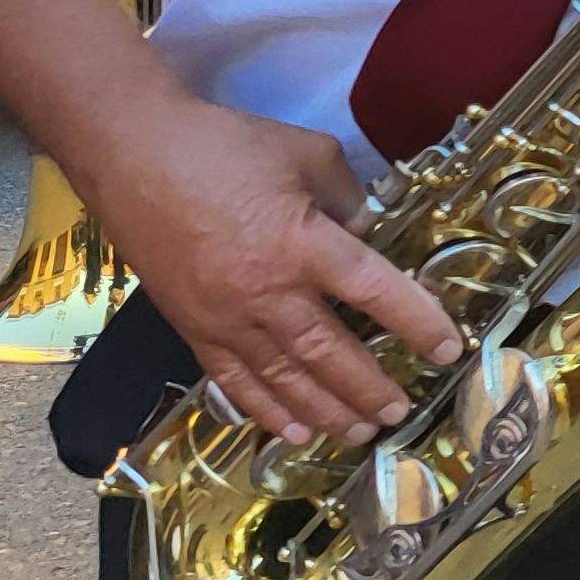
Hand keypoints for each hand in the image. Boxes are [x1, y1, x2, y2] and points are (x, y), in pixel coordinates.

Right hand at [85, 98, 466, 444]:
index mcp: (303, 243)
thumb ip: (348, 198)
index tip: (449, 348)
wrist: (130, 154)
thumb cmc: (223, 146)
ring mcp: (224, 316)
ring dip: (326, 410)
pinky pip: (233, 380)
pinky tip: (292, 431)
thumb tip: (370, 233)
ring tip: (360, 433)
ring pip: (284, 377)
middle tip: (401, 413)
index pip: (375, 292)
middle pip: (330, 352)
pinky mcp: (191, 325)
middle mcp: (266, 291)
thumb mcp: (307, 153)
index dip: (418, 323)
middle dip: (370, 388)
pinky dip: (266, 409)